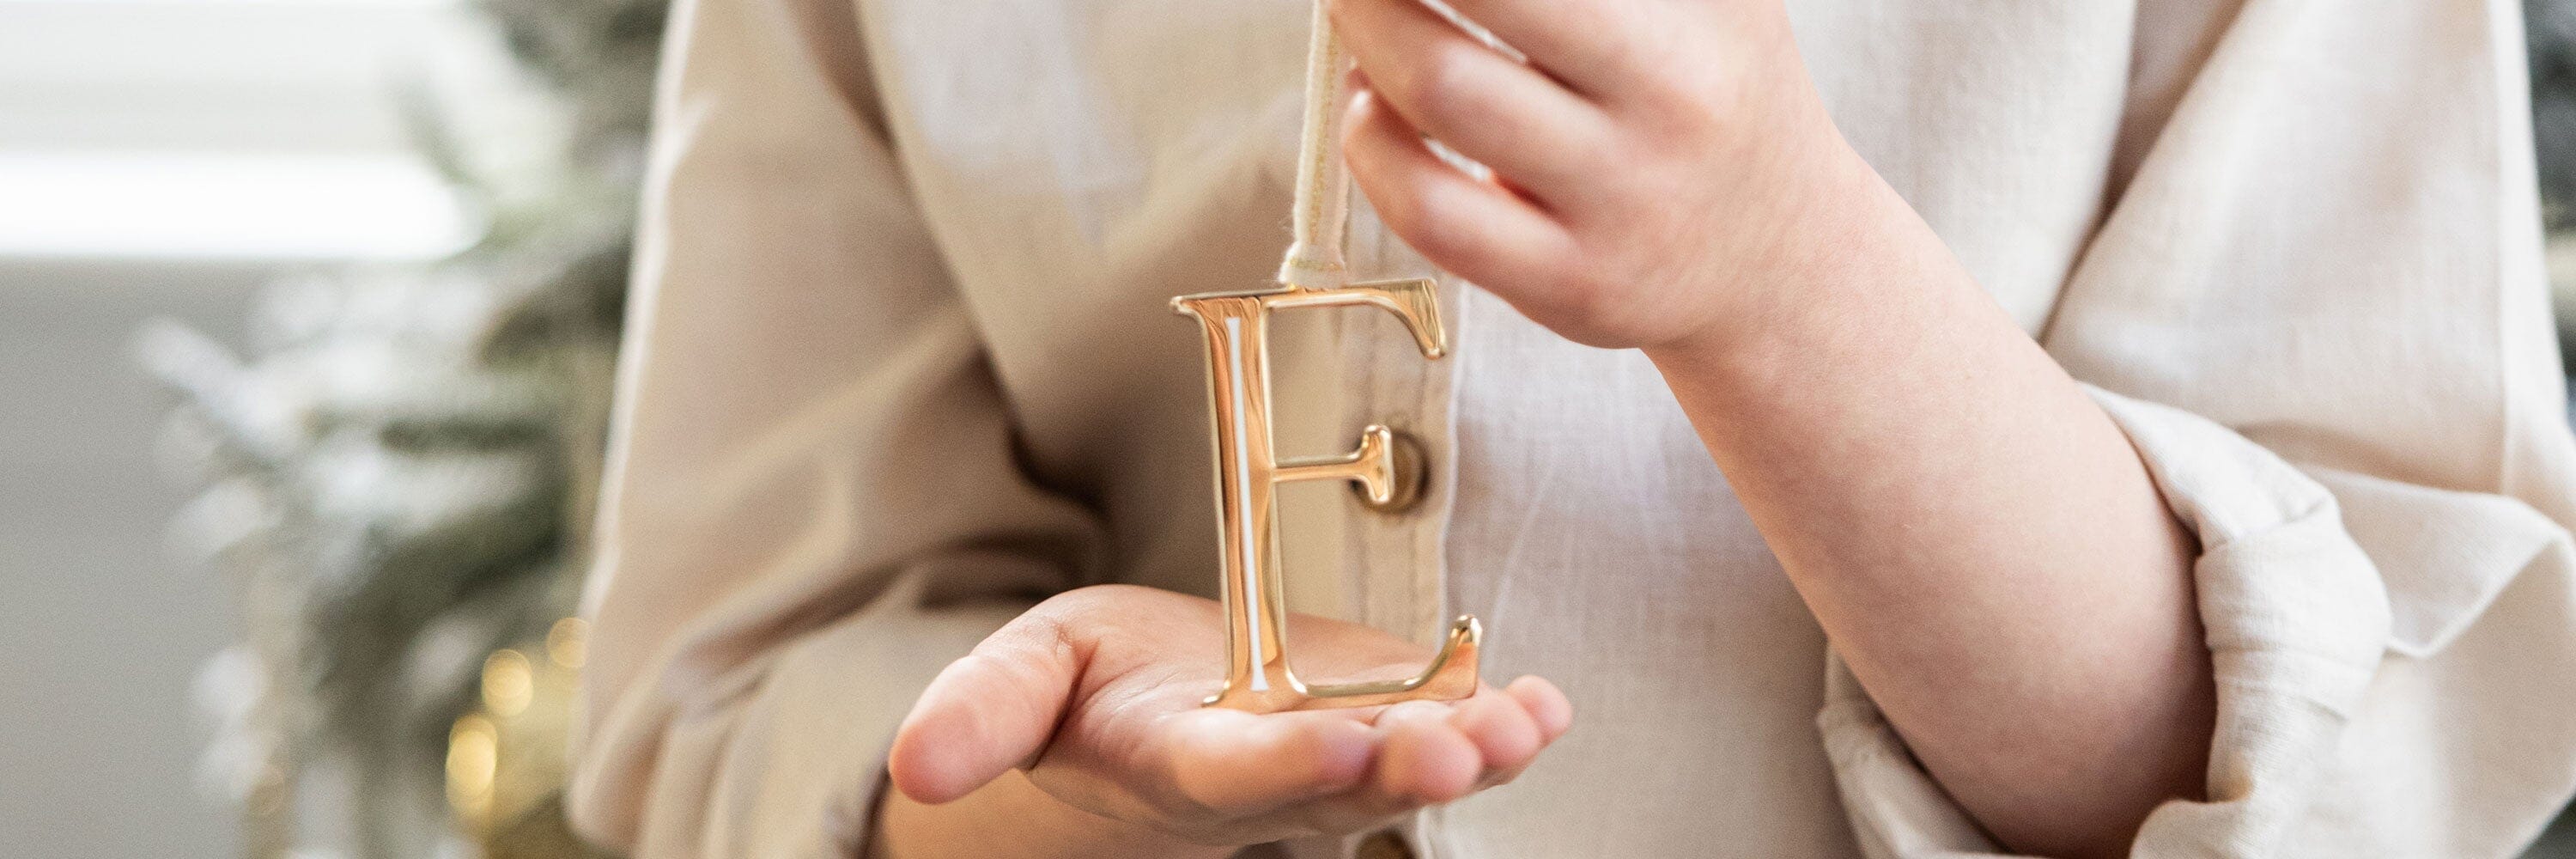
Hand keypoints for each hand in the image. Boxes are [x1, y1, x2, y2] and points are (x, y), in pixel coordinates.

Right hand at [879, 585, 1571, 856]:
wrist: (1154, 710)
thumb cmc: (1087, 691)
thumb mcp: (1019, 678)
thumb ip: (982, 718)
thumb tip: (916, 765)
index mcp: (1175, 763)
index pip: (1230, 773)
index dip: (1282, 765)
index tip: (1333, 748)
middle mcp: (1270, 781)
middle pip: (1342, 785)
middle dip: (1401, 769)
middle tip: (1454, 750)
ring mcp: (1340, 762)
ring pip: (1412, 768)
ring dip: (1475, 753)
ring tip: (1523, 725)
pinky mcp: (1389, 723)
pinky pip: (1455, 734)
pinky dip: (1507, 725)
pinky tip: (1549, 706)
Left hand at [1331, 0, 1890, 352]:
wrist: (1781, 255)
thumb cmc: (1716, 90)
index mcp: (1699, 19)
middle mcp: (1669, 104)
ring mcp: (1618, 204)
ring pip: (1442, 94)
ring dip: (1365, 32)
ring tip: (1355, 7)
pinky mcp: (1567, 286)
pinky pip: (1430, 211)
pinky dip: (1372, 145)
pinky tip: (1371, 106)